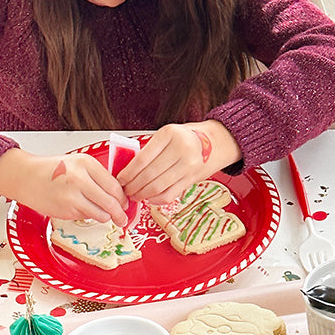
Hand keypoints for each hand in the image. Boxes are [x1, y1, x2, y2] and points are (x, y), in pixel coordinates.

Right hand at [0, 149, 128, 227]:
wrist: (25, 177)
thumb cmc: (51, 170)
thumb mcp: (78, 163)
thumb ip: (98, 176)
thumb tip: (119, 195)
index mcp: (86, 164)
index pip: (114, 186)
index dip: (123, 198)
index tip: (126, 203)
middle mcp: (79, 179)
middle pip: (110, 203)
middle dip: (120, 214)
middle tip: (123, 219)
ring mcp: (71, 196)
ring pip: (100, 214)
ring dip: (104, 217)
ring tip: (101, 213)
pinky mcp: (64, 210)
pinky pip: (85, 217)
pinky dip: (87, 215)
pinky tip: (78, 207)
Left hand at [120, 121, 241, 202]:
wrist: (214, 141)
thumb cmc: (186, 138)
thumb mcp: (167, 136)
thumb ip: (150, 150)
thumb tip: (127, 171)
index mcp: (169, 134)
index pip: (142, 159)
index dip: (128, 173)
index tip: (120, 179)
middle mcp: (181, 149)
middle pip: (149, 175)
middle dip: (133, 186)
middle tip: (125, 190)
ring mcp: (188, 165)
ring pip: (158, 186)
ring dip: (142, 194)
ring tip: (135, 195)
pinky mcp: (192, 179)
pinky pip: (169, 194)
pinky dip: (155, 199)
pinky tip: (149, 197)